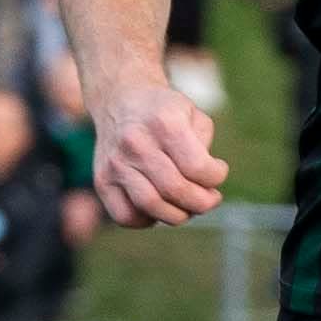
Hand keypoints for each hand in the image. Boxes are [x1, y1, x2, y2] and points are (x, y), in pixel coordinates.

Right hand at [90, 79, 226, 225]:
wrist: (120, 100)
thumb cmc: (164, 112)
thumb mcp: (193, 115)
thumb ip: (204, 147)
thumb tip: (204, 186)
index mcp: (165, 123)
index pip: (198, 168)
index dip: (216, 177)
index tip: (218, 171)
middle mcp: (136, 143)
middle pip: (176, 190)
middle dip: (202, 203)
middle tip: (209, 199)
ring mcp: (116, 163)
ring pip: (151, 207)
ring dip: (178, 216)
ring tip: (187, 207)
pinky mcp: (102, 180)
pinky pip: (125, 216)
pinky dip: (147, 221)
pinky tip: (158, 208)